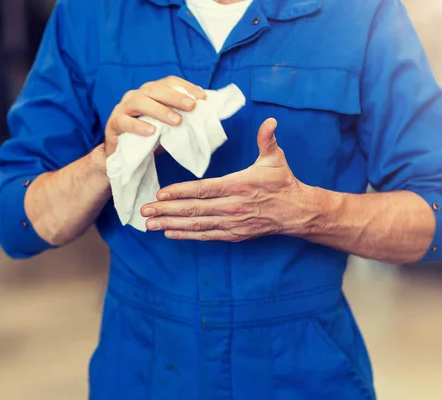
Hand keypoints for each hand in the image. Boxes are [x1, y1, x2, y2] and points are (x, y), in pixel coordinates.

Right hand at [104, 76, 205, 155]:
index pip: (169, 82)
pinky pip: (124, 122)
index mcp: (151, 93)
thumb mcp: (169, 127)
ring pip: (139, 102)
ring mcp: (123, 108)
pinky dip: (138, 126)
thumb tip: (208, 115)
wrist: (123, 155)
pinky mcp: (113, 124)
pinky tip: (151, 131)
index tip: (203, 97)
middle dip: (175, 96)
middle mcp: (137, 95)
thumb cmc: (149, 137)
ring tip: (176, 121)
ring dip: (160, 110)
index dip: (186, 87)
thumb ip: (183, 118)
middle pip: (155, 90)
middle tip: (192, 106)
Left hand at [141, 119, 314, 241]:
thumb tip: (270, 121)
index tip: (160, 194)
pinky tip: (170, 233)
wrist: (296, 212)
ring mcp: (233, 223)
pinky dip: (187, 235)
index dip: (180, 192)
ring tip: (150, 225)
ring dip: (171, 225)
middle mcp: (233, 207)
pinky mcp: (234, 234)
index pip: (204, 189)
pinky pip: (207, 236)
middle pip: (194, 210)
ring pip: (197, 225)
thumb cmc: (283, 182)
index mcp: (239, 185)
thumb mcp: (275, 159)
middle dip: (167, 211)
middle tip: (144, 211)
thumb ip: (267, 140)